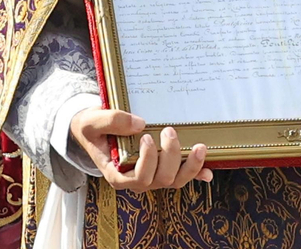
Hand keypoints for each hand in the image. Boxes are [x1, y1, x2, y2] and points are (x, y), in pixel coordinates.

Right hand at [70, 108, 212, 191]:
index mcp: (117, 174)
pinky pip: (182, 176)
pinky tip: (209, 171)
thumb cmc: (91, 127)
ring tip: (200, 147)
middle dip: (169, 156)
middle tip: (168, 130)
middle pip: (160, 179)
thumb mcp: (92, 121)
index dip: (146, 161)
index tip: (146, 137)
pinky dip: (196, 173)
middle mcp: (136, 179)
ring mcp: (151, 175)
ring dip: (190, 166)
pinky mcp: (162, 168)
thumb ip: (111, 121)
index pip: (137, 179)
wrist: (93, 128)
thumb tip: (140, 123)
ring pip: (174, 181)